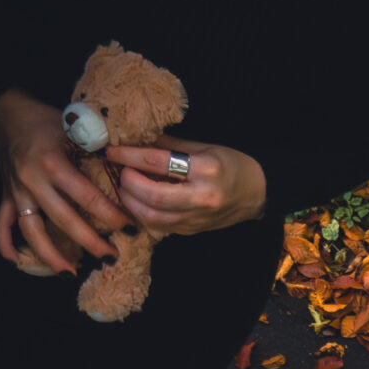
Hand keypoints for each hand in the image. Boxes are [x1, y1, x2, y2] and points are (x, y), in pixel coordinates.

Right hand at [0, 90, 132, 273]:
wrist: (8, 112)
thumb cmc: (46, 118)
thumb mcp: (74, 125)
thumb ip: (96, 145)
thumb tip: (128, 165)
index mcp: (53, 162)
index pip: (85, 196)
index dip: (109, 214)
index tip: (129, 227)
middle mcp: (33, 181)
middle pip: (62, 220)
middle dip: (89, 242)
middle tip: (111, 257)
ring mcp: (17, 191)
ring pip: (31, 231)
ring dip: (50, 255)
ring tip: (70, 274)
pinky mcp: (6, 195)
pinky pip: (1, 224)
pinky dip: (5, 244)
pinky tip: (16, 261)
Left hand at [104, 136, 268, 235]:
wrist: (257, 192)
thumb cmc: (231, 163)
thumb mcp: (203, 146)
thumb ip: (170, 144)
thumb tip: (136, 137)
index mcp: (205, 169)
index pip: (158, 162)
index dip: (129, 156)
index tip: (111, 150)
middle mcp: (201, 197)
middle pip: (152, 196)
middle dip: (128, 183)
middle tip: (119, 170)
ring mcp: (197, 219)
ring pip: (152, 217)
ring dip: (130, 202)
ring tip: (124, 186)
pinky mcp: (192, 231)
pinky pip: (159, 227)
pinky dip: (142, 214)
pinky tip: (136, 202)